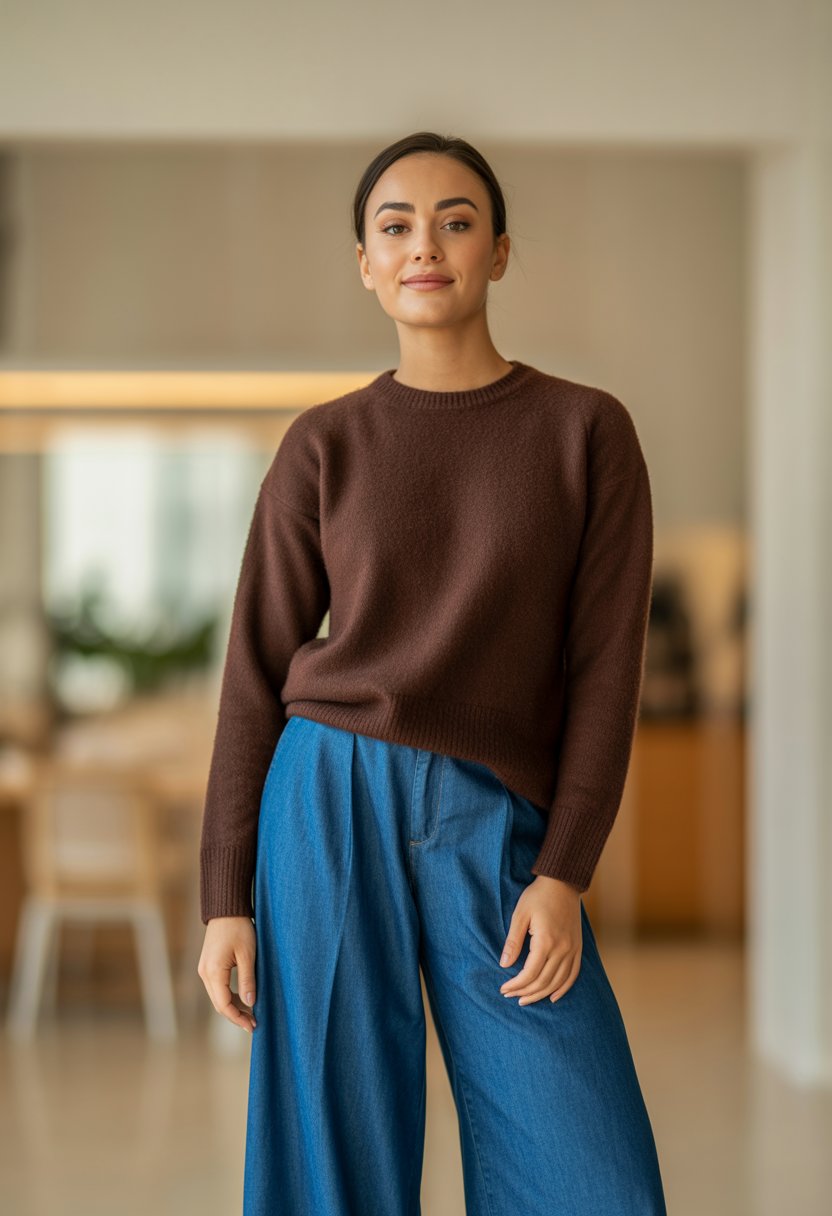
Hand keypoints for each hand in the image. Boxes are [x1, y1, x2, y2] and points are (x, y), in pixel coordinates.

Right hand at [198, 916, 257, 1032]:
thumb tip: (250, 1003)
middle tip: (253, 1023)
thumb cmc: (239, 928)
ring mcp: (204, 969)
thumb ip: (248, 980)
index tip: (253, 1025)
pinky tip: (242, 998)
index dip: (238, 1018)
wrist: (226, 909)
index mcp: (213, 972)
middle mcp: (204, 973)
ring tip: (250, 1013)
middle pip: (219, 1004)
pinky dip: (228, 996)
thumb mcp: (247, 955)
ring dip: (232, 1007)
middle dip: (236, 1015)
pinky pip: (217, 987)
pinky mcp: (208, 965)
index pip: (224, 1005)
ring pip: (217, 997)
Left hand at [499, 876, 581, 1005]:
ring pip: (558, 982)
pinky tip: (553, 996)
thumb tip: (504, 965)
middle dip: (525, 992)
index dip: (515, 984)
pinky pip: (573, 974)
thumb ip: (513, 942)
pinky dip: (563, 988)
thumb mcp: (520, 915)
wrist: (562, 883)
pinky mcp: (578, 948)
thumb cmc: (538, 896)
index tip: (503, 988)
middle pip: (543, 981)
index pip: (530, 973)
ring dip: (541, 994)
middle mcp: (562, 949)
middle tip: (511, 996)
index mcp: (546, 941)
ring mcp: (572, 949)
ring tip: (526, 999)